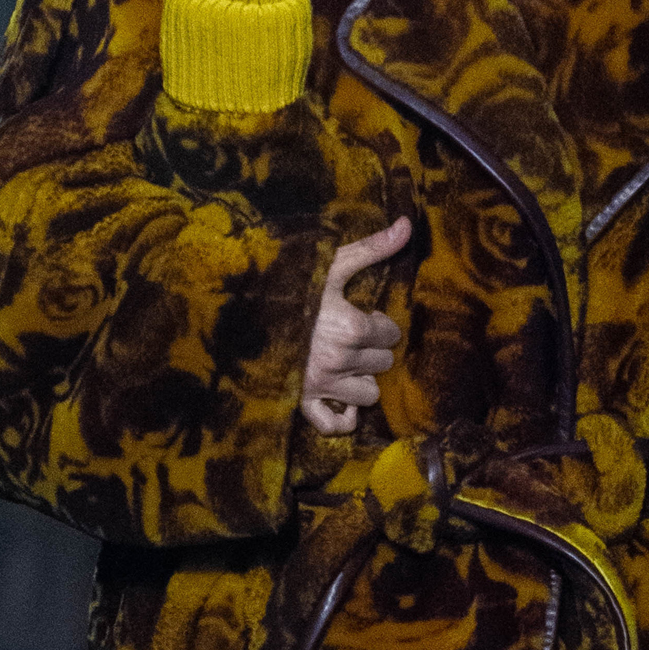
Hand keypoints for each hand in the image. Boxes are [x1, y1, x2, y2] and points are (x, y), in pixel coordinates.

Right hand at [301, 217, 409, 432]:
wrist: (241, 309)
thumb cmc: (289, 283)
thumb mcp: (330, 263)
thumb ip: (372, 248)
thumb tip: (408, 224)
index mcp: (351, 328)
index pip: (391, 335)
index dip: (378, 323)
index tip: (361, 315)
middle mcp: (340, 361)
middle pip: (383, 363)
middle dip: (371, 349)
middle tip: (350, 336)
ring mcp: (321, 384)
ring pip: (368, 393)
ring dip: (361, 379)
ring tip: (345, 362)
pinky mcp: (303, 401)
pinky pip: (334, 425)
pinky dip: (342, 416)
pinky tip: (341, 398)